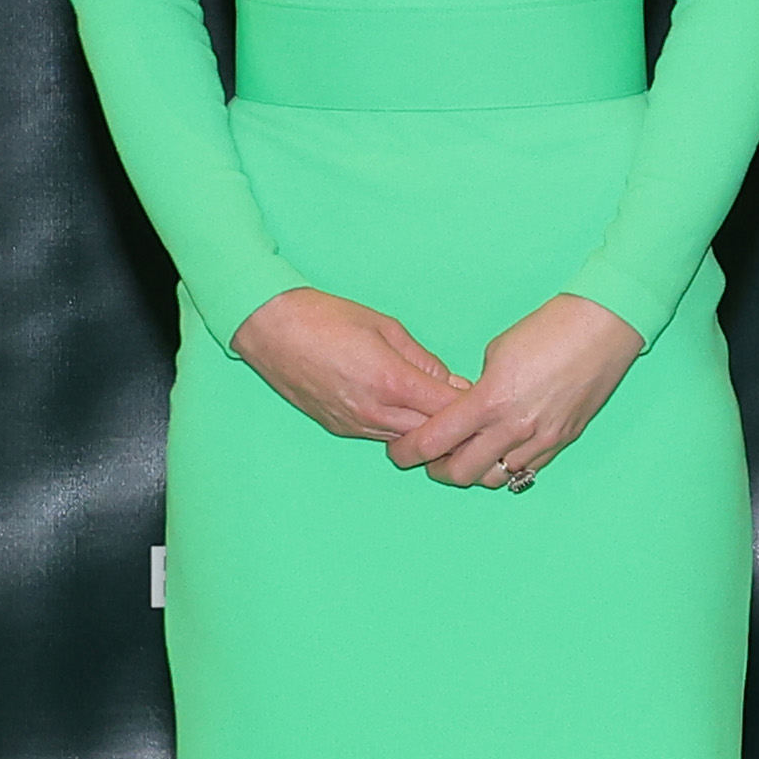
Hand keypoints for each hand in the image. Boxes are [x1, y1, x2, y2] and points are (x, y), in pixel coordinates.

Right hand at [233, 288, 464, 445]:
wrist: (270, 328)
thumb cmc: (325, 318)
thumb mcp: (385, 327)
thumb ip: (422, 360)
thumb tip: (452, 382)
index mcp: (391, 381)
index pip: (447, 410)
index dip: (471, 408)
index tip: (488, 400)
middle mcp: (374, 411)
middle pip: (431, 434)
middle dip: (455, 427)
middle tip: (475, 416)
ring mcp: (355, 424)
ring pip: (407, 441)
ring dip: (427, 431)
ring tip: (445, 417)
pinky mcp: (340, 428)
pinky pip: (382, 436)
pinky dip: (401, 428)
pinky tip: (409, 414)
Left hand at [389, 294, 646, 490]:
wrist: (602, 328)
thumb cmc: (549, 329)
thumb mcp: (497, 352)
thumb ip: (477, 389)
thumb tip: (467, 408)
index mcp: (490, 401)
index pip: (435, 441)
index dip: (409, 451)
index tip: (398, 451)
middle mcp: (514, 428)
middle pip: (461, 472)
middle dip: (437, 469)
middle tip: (428, 458)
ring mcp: (541, 439)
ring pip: (494, 478)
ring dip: (472, 472)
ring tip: (464, 455)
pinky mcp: (562, 441)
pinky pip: (525, 470)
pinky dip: (504, 466)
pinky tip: (497, 452)